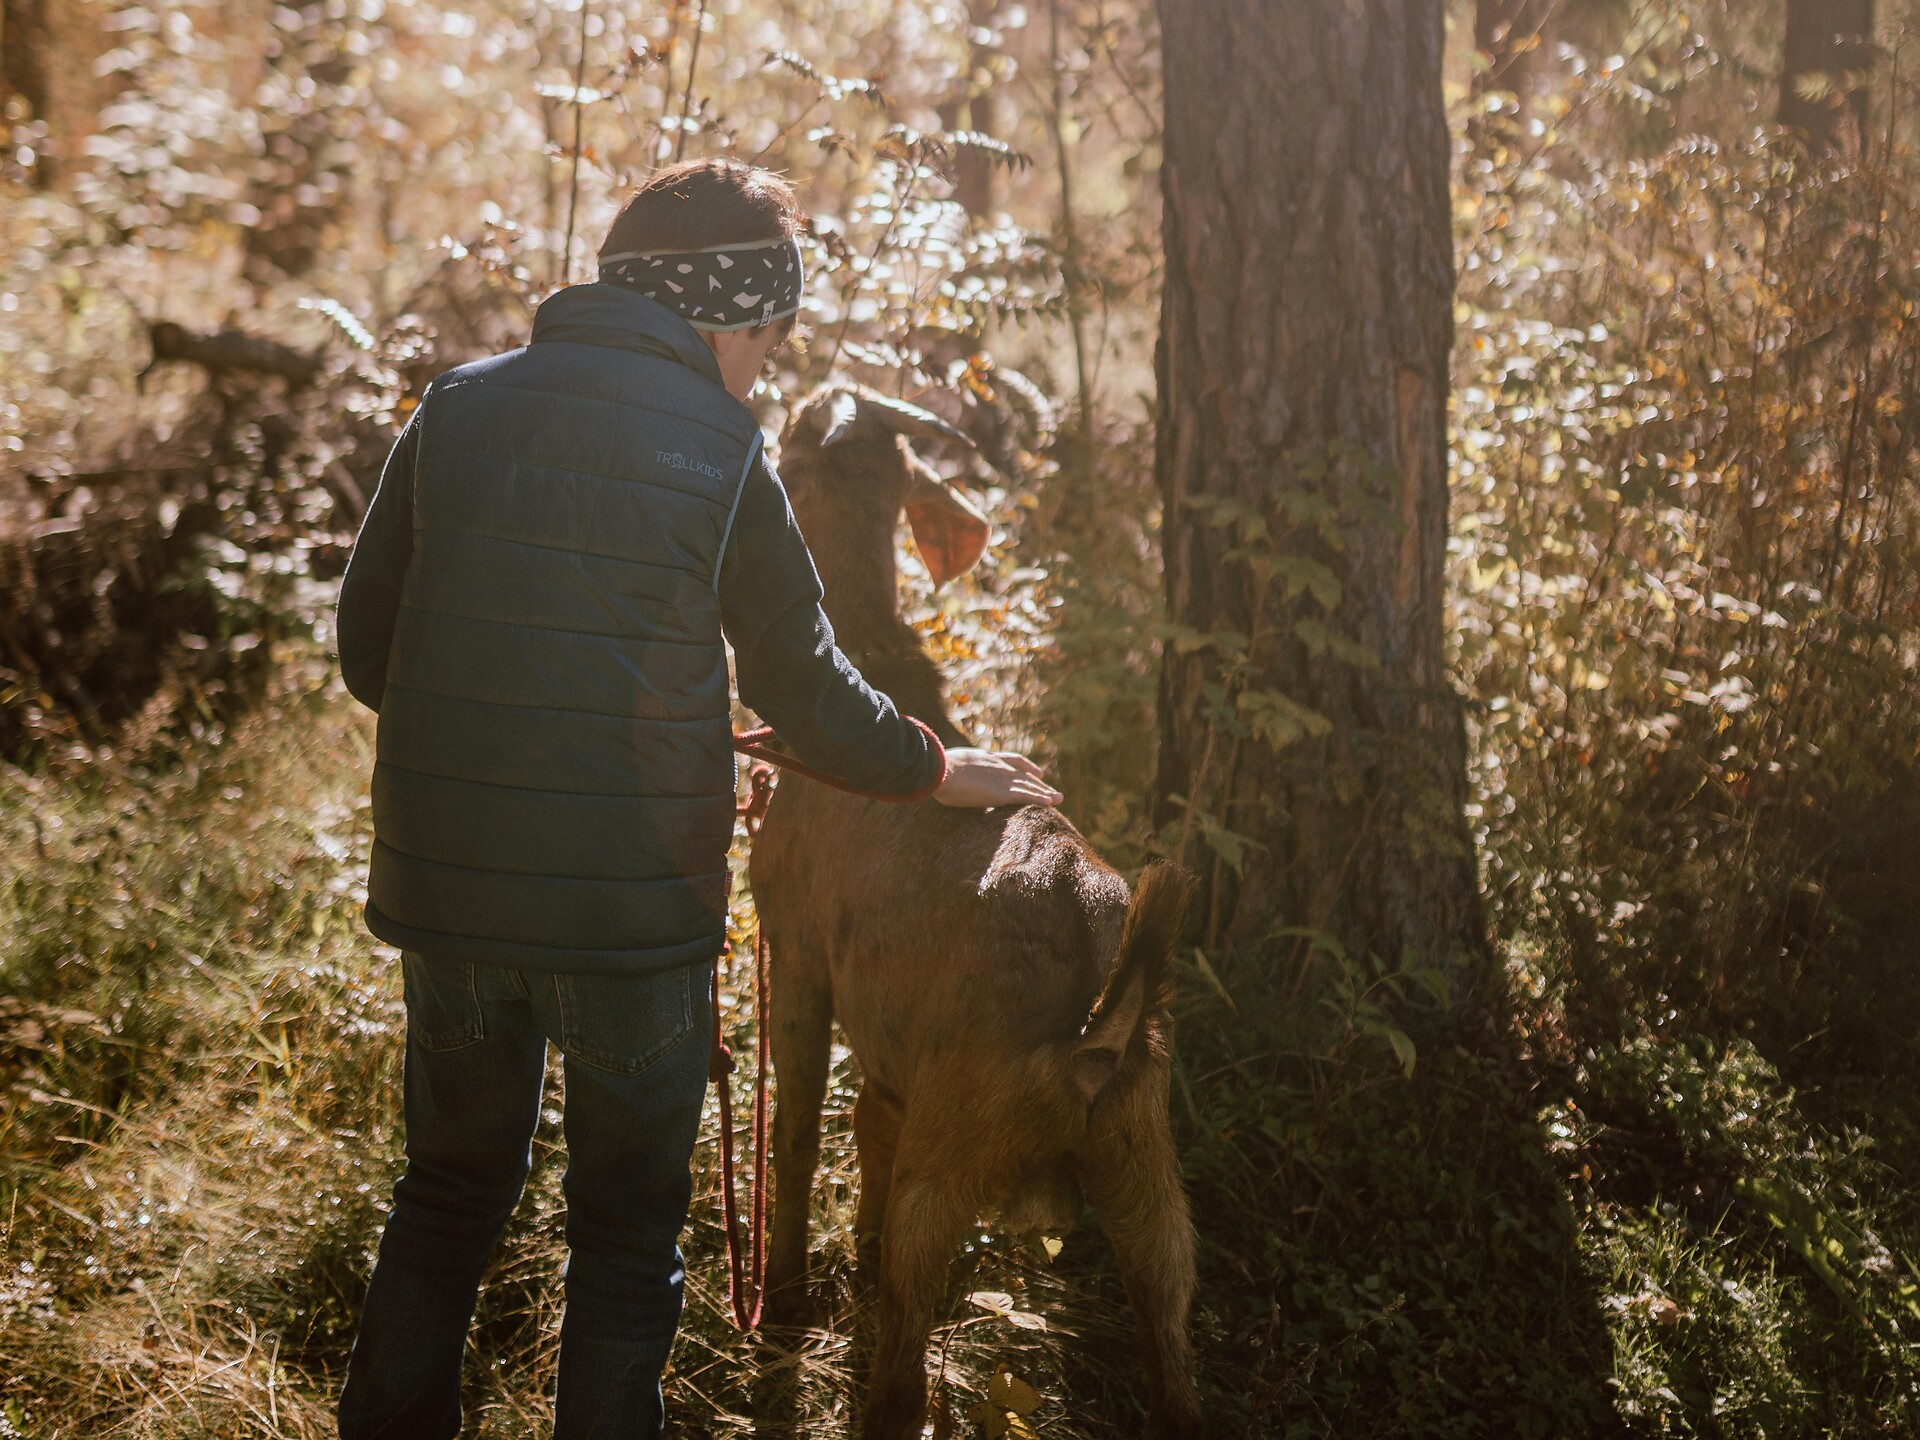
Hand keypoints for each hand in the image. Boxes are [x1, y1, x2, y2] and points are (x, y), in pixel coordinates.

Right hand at [934, 748, 1062, 808]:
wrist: (941, 769)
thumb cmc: (937, 769)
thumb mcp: (950, 765)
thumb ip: (956, 771)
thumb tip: (945, 776)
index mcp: (987, 757)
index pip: (1013, 760)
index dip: (1027, 766)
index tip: (1038, 772)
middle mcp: (1000, 767)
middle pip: (1026, 775)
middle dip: (1039, 783)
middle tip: (1052, 790)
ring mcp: (1003, 779)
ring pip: (1030, 787)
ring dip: (1046, 793)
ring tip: (1059, 799)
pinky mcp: (1003, 793)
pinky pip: (1027, 797)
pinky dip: (1040, 800)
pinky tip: (1051, 804)